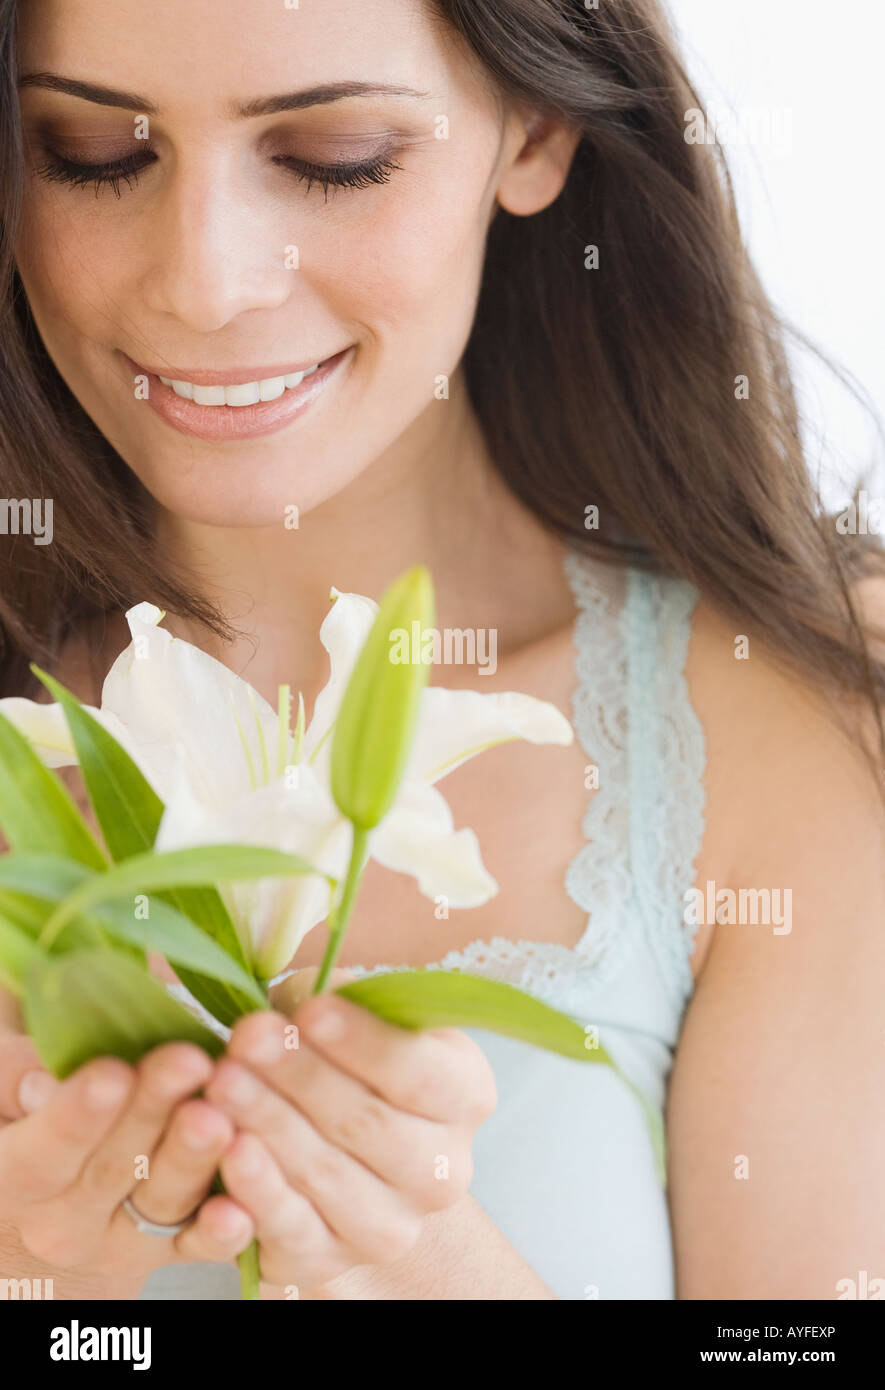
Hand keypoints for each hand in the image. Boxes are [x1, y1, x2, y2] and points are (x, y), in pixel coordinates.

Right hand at [0, 1031, 253, 1293]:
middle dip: (154, 1111)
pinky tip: (242, 1208)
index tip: (112, 1074)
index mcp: (14, 1177)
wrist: (66, 1187)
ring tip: (221, 1116)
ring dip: (196, 1158)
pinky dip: (221, 1230)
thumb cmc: (31, 1108)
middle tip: (190, 1063)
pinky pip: (199, 1244)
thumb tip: (43, 1082)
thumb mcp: (5, 1088)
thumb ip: (15, 1074)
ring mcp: (122, 1238)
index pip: (41, 1152)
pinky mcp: (173, 1247)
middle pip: (112, 1167)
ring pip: (163, 1201)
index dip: (75, 1116)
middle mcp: (64, 1221)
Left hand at [203, 968, 496, 1291]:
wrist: (338, 1151)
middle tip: (244, 1037)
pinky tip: (230, 1153)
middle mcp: (442, 1170)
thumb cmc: (345, 1061)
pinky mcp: (333, 1263)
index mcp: (463, 1095)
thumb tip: (306, 995)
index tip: (308, 1010)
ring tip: (222, 1081)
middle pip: (369, 1123)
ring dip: (271, 1125)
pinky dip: (260, 1194)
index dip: (361, 1041)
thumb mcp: (357, 1015)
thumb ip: (337, 999)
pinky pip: (294, 1233)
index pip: (417, 1070)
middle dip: (300, 1077)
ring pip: (328, 1176)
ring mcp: (392, 1225)